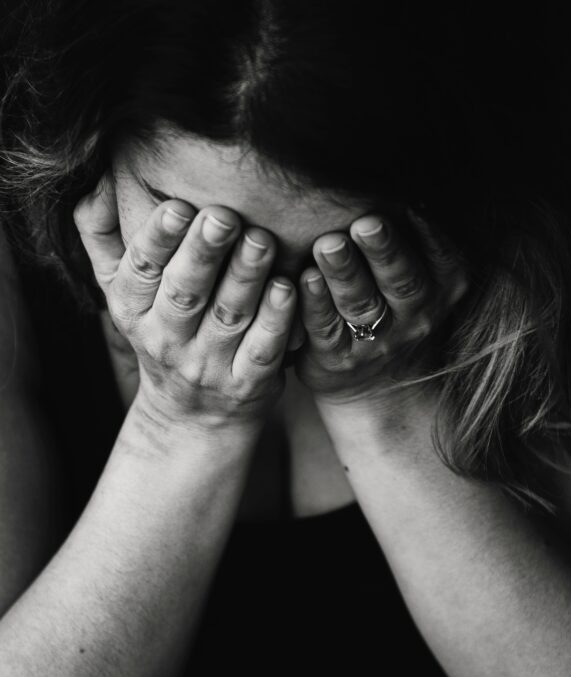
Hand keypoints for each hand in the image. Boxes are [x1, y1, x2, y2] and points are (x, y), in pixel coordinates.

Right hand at [74, 172, 295, 428]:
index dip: (158, 239)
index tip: (177, 206)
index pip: (141, 270)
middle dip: (204, 253)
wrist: (193, 415)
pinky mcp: (247, 383)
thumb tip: (94, 179)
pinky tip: (288, 288)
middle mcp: (166, 339)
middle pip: (185, 292)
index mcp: (132, 309)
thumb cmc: (162, 330)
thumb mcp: (122, 290)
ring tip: (262, 240)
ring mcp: (208, 365)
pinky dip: (276, 320)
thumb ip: (103, 236)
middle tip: (225, 216)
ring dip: (246, 277)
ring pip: (228, 316)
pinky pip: (263, 349)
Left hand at [295, 210, 467, 403]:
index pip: (439, 257)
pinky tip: (304, 280)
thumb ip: (411, 234)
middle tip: (366, 223)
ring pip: (361, 304)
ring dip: (344, 273)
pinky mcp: (339, 358)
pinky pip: (326, 329)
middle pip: (402, 281)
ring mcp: (379, 341)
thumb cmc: (396, 306)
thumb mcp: (423, 275)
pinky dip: (315, 304)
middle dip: (384, 251)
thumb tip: (389, 173)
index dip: (425, 233)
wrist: (383, 386)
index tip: (409, 205)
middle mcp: (417, 315)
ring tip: (329, 245)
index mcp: (442, 286)